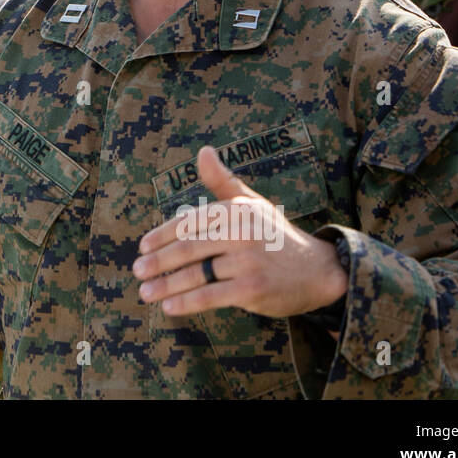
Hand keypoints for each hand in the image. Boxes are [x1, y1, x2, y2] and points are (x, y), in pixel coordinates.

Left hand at [133, 145, 347, 318]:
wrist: (319, 270)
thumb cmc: (277, 235)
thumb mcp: (252, 203)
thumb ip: (222, 181)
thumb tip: (203, 151)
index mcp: (235, 210)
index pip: (189, 222)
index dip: (162, 235)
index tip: (143, 247)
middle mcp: (240, 232)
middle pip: (188, 248)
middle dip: (158, 261)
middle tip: (138, 270)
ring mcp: (247, 261)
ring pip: (195, 274)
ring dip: (165, 284)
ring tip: (145, 292)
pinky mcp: (252, 289)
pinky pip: (210, 296)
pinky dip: (186, 303)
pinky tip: (169, 307)